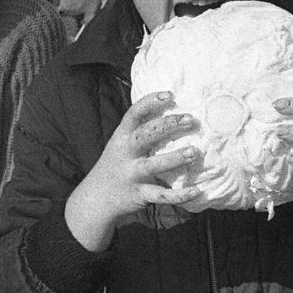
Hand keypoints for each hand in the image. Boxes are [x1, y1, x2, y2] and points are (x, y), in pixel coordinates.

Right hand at [65, 91, 200, 251]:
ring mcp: (131, 174)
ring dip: (174, 158)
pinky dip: (179, 195)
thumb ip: (140, 131)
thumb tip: (172, 113)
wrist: (96, 198)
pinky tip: (197, 190)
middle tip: (190, 119)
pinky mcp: (139, 194)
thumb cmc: (117, 165)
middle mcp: (125, 153)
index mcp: (121, 137)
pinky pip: (161, 195)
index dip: (151, 102)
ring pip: (152, 165)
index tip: (170, 94)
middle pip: (145, 135)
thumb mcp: (121, 144)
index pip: (134, 114)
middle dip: (167, 125)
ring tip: (194, 152)